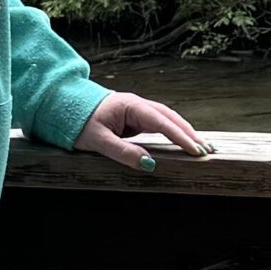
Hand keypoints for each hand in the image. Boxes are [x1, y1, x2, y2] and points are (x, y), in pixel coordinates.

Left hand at [74, 88, 209, 168]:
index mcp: (131, 106)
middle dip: (190, 134)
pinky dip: (173, 133)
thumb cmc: (78, 123)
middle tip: (207, 151)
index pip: (163, 122)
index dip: (181, 137)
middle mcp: (138, 105)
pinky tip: (183, 143)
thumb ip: (123, 153)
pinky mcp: (134, 118)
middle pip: (171, 118)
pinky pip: (159, 125)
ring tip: (201, 148)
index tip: (196, 150)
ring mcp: (137, 110)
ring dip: (184, 133)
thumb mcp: (98, 141)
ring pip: (167, 120)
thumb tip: (150, 165)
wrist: (63, 106)